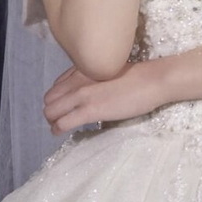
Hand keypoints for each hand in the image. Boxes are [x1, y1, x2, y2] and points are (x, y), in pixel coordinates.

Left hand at [43, 60, 170, 132]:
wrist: (151, 80)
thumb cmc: (138, 76)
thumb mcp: (109, 70)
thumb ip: (95, 77)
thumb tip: (91, 89)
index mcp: (83, 69)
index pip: (56, 85)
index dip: (57, 98)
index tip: (63, 106)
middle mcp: (77, 80)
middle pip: (50, 99)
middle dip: (52, 110)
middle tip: (59, 119)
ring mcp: (82, 96)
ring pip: (51, 111)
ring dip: (52, 121)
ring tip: (58, 127)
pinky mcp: (90, 110)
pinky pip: (63, 123)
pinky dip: (57, 129)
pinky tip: (59, 132)